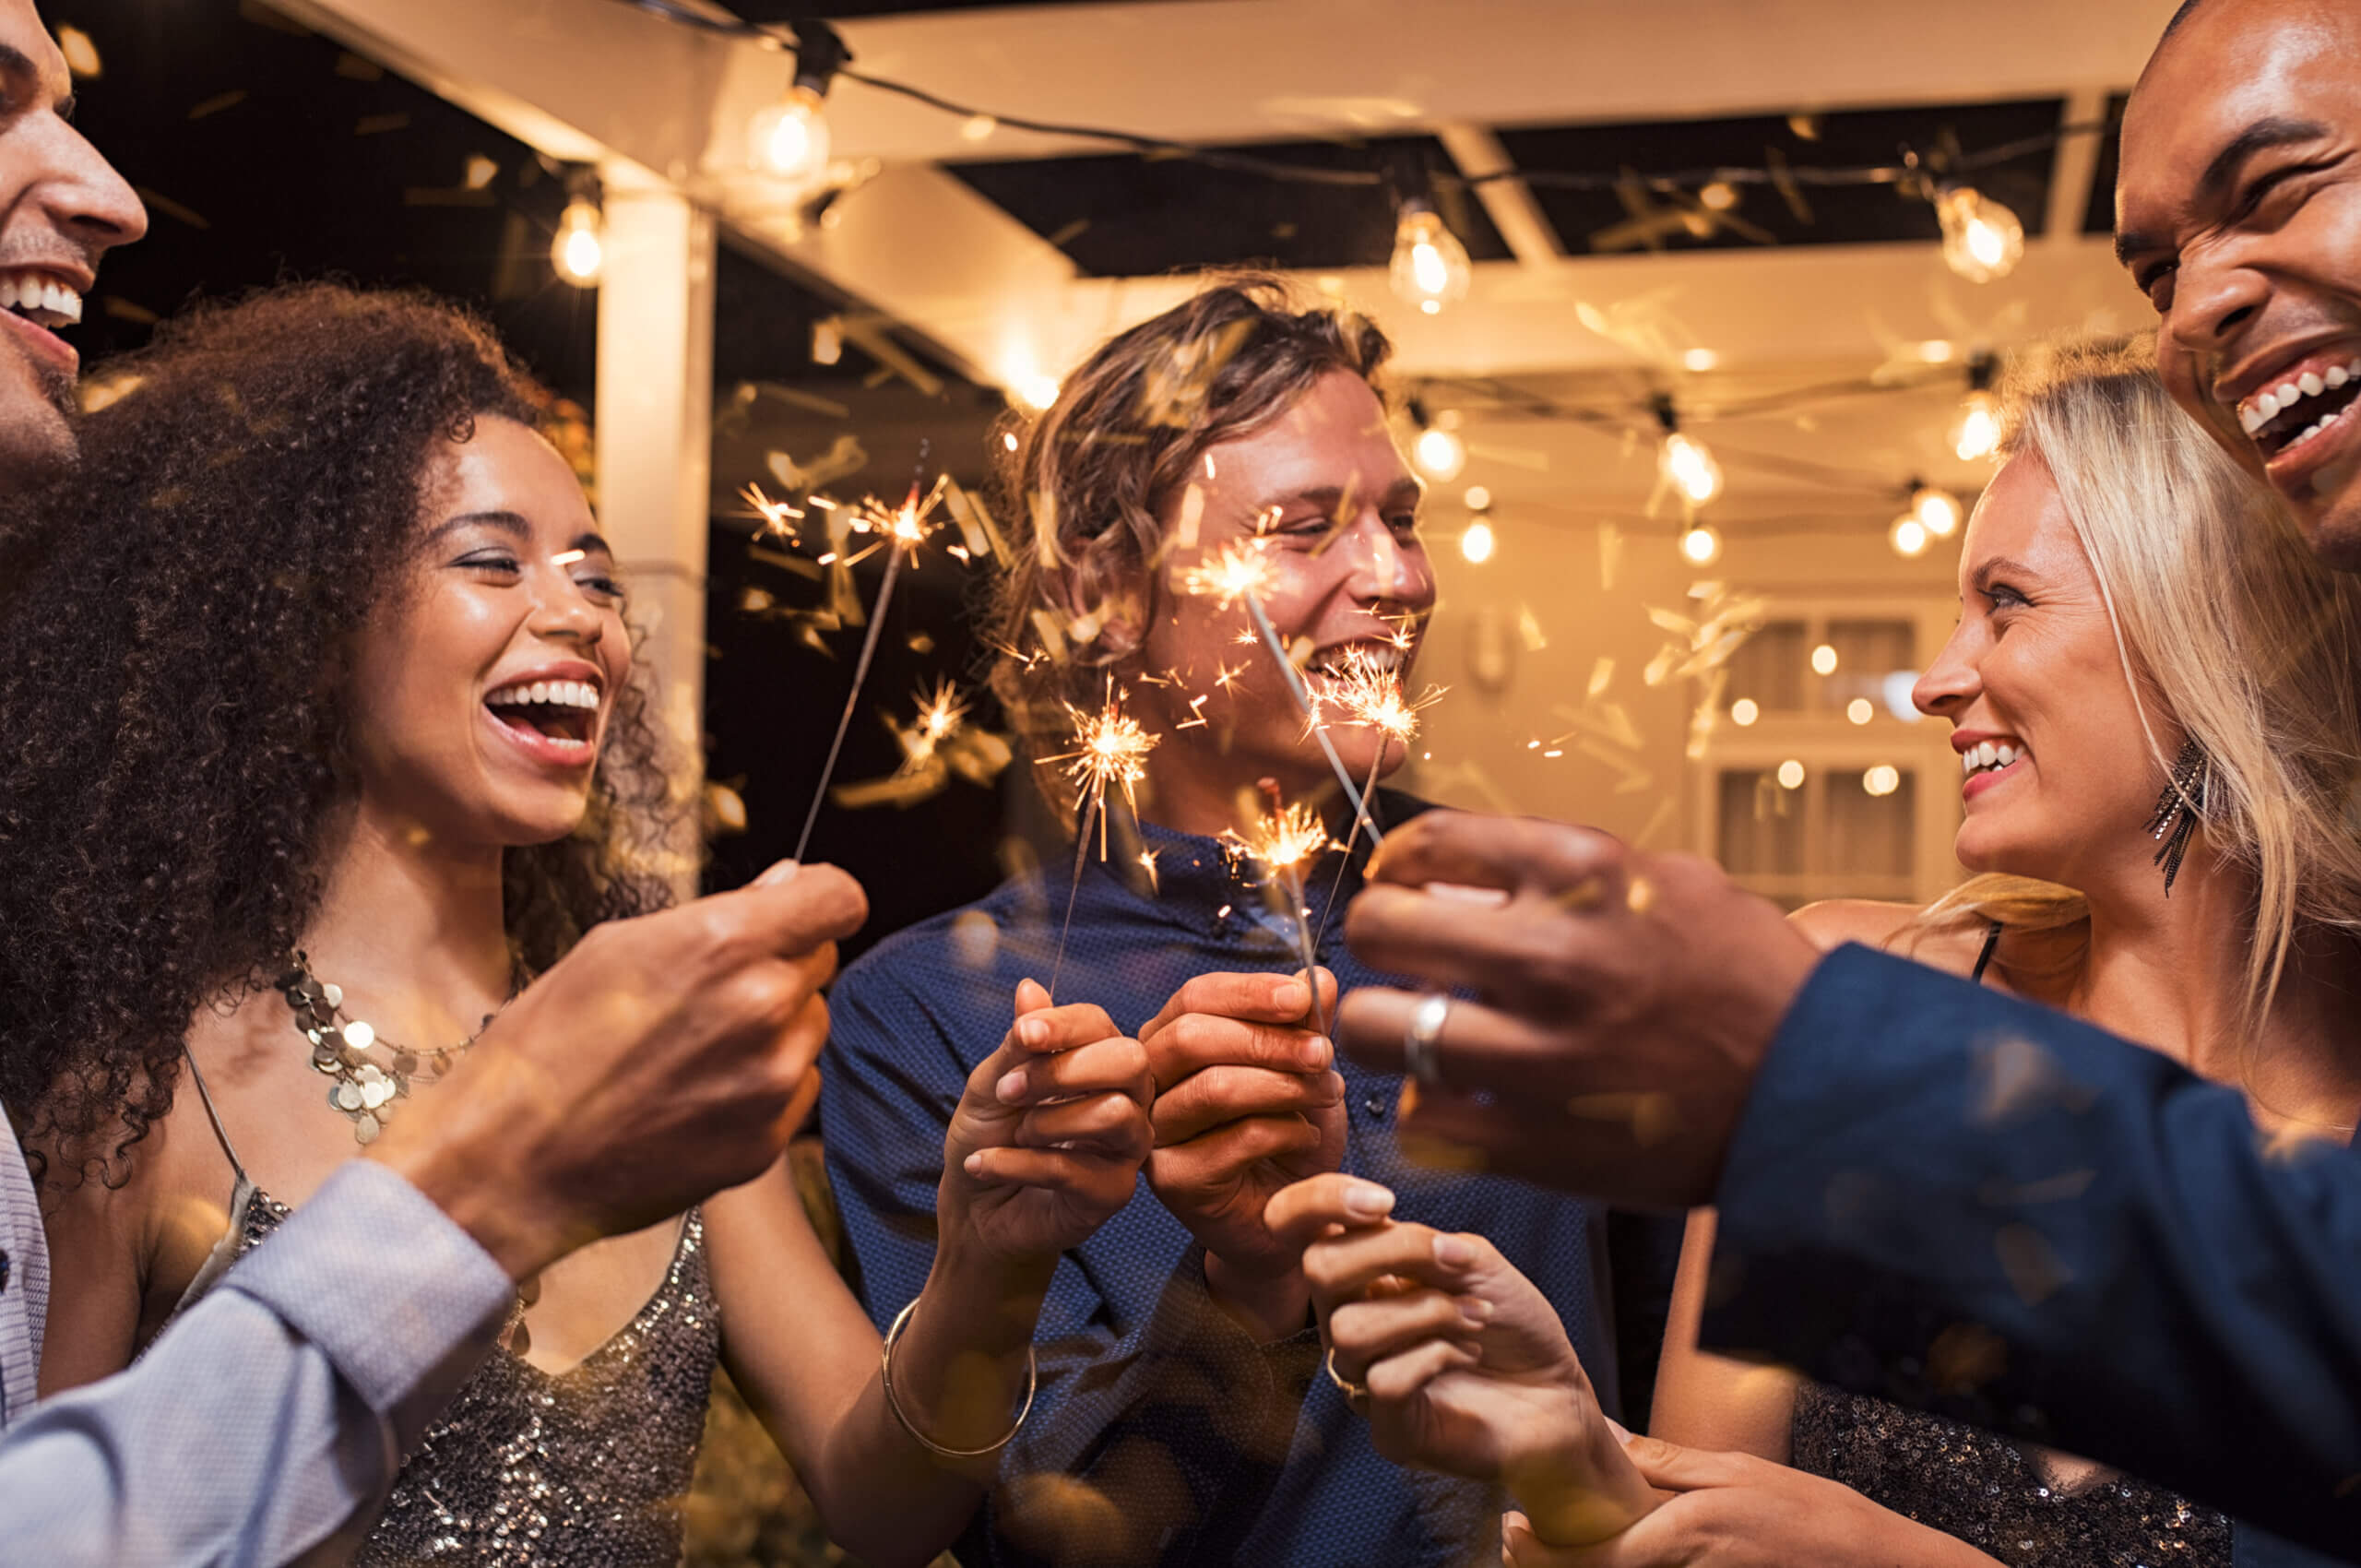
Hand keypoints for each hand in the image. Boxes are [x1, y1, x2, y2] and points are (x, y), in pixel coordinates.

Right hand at [371, 859, 866, 1280]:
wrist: (511, 1163)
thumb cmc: (546, 1047)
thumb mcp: (614, 948)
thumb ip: (719, 914)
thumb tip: (787, 883)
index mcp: (725, 944)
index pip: (839, 898)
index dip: (819, 899)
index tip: (798, 909)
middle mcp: (765, 1006)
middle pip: (822, 959)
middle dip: (781, 962)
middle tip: (711, 989)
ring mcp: (773, 1079)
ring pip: (810, 1025)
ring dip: (774, 1026)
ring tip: (693, 1048)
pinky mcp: (770, 1139)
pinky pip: (796, 1086)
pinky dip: (764, 1083)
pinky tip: (698, 1092)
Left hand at [938, 979, 1154, 1267]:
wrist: (974, 1208)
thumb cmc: (990, 1137)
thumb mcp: (992, 1084)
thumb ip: (1018, 1043)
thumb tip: (1030, 987)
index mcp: (1098, 1061)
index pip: (1101, 1024)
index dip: (1063, 1024)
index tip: (1022, 1035)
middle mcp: (1126, 1099)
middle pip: (1131, 1062)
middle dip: (1063, 1070)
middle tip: (1011, 1091)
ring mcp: (1126, 1148)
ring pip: (1113, 1114)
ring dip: (1044, 1122)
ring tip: (1014, 1134)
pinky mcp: (1114, 1193)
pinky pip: (1073, 1168)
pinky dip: (1016, 1163)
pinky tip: (985, 1165)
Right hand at [1139, 968, 1344, 1336]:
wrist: (1293, 1217)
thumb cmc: (1290, 1137)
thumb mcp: (1304, 1070)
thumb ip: (1304, 1023)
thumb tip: (1316, 976)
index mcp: (1171, 1041)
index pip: (1195, 997)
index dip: (1250, 992)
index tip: (1304, 997)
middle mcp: (1150, 1083)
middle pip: (1192, 1037)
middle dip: (1268, 1039)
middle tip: (1324, 1053)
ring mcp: (1154, 1133)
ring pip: (1214, 1088)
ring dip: (1284, 1085)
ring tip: (1327, 1093)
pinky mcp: (1172, 1180)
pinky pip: (1234, 1139)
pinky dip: (1285, 1131)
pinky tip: (1307, 1136)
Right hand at [1267, 1174, 1657, 1546]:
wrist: (1557, 1393)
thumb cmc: (1511, 1323)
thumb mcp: (1476, 1261)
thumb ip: (1429, 1242)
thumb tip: (1391, 1234)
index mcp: (1359, 1271)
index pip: (1293, 1222)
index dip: (1318, 1199)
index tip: (1385, 1202)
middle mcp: (1346, 1319)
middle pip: (1318, 1266)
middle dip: (1395, 1250)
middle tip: (1454, 1263)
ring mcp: (1361, 1377)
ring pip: (1352, 1328)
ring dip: (1429, 1311)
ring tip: (1476, 1317)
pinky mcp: (1388, 1429)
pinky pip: (1383, 1381)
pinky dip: (1436, 1356)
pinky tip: (1467, 1355)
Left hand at [1336, 813, 1818, 1207]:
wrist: (1818, 1091)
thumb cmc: (1741, 979)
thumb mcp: (1664, 882)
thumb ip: (1555, 870)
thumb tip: (1448, 876)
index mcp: (1584, 873)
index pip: (1425, 844)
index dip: (1398, 868)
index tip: (1405, 887)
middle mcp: (1552, 955)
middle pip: (1375, 929)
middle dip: (1380, 942)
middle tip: (1406, 963)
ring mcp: (1538, 1054)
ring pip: (1373, 1028)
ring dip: (1388, 1028)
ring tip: (1423, 1033)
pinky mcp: (1536, 1143)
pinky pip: (1418, 1118)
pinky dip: (1431, 1110)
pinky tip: (1468, 1099)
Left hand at [1500, 1438, 2001, 1567]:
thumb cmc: (1816, 1516)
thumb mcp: (1740, 1473)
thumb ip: (1669, 1465)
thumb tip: (1609, 1438)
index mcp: (1687, 1532)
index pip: (1594, 1556)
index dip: (1544, 1551)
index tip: (1513, 1529)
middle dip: (1553, 1564)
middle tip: (1518, 1542)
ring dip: (1586, 1566)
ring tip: (1552, 1547)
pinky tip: (1613, 1553)